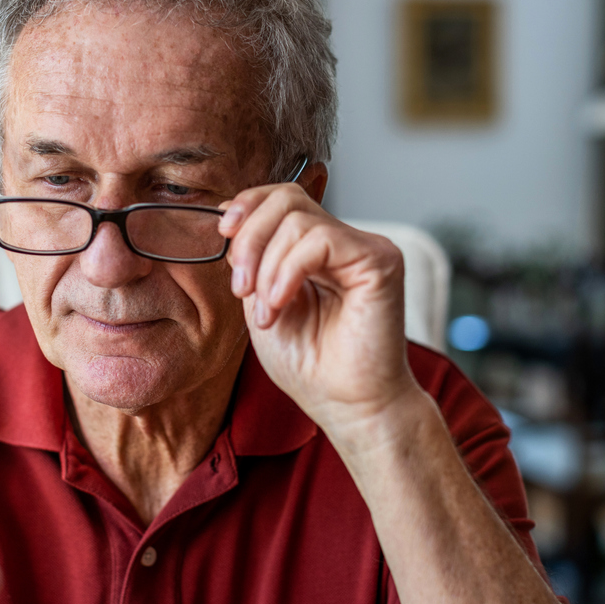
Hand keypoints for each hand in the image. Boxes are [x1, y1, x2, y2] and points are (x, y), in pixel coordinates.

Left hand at [218, 182, 423, 452]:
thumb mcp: (262, 301)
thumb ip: (253, 259)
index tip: (223, 236)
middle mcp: (344, 241)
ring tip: (267, 312)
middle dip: (250, 238)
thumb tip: (229, 215)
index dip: (247, 205)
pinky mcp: (381, 260)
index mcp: (317, 248)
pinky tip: (281, 304)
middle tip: (240, 287)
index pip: (282, 197)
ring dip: (267, 268)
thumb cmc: (310, 365)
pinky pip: (321, 240)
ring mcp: (365, 248)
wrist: (347, 406)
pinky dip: (289, 271)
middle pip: (287, 199)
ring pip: (299, 220)